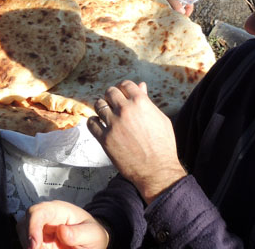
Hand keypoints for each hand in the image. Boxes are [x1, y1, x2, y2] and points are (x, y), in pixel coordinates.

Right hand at [19, 201, 108, 248]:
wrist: (91, 242)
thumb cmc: (92, 234)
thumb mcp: (92, 234)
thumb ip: (79, 233)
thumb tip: (61, 230)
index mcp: (58, 210)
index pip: (38, 212)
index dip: (32, 227)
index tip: (34, 246)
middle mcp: (45, 217)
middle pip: (24, 222)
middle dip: (26, 239)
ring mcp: (40, 229)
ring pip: (22, 234)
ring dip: (28, 244)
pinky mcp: (38, 240)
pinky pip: (28, 244)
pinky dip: (32, 247)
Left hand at [87, 81, 185, 203]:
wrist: (157, 171)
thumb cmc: (163, 145)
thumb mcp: (160, 119)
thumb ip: (148, 101)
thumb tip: (141, 86)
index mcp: (141, 102)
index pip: (125, 84)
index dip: (123, 88)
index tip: (122, 94)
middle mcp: (125, 110)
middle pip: (110, 92)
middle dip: (112, 96)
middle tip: (114, 104)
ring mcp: (114, 124)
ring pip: (99, 105)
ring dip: (102, 107)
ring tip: (106, 114)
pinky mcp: (105, 138)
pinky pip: (92, 123)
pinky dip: (94, 122)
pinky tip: (99, 124)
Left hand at [152, 0, 193, 16]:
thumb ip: (175, 3)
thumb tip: (182, 12)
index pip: (189, 2)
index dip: (189, 9)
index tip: (184, 16)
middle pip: (184, 6)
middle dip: (182, 12)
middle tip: (176, 17)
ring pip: (177, 7)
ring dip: (175, 11)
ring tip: (171, 15)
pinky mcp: (168, 0)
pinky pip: (172, 6)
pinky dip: (171, 10)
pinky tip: (166, 12)